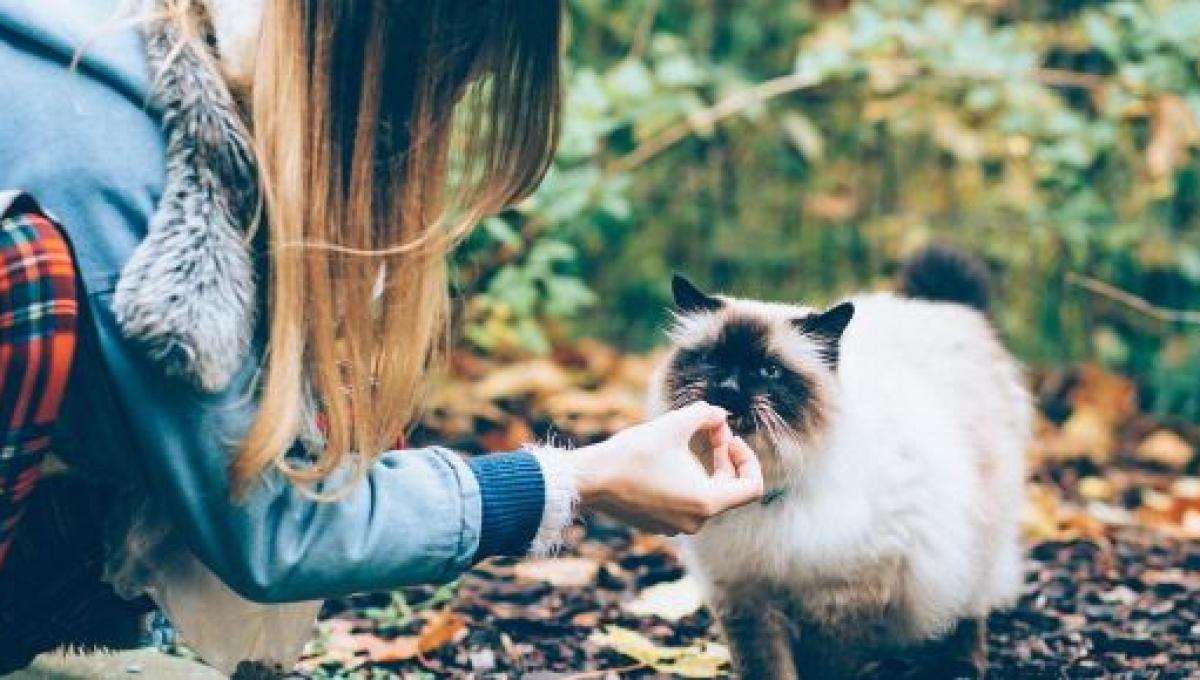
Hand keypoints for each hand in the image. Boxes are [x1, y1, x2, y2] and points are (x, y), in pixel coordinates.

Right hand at [568, 402, 763, 534]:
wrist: (589, 480)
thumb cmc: (632, 454)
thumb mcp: (673, 425)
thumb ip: (705, 415)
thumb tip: (720, 414)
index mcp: (707, 502)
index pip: (752, 487)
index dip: (748, 459)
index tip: (729, 439)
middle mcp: (695, 521)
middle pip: (728, 489)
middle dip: (723, 457)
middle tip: (710, 430)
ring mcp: (676, 527)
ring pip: (705, 495)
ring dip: (703, 467)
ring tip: (684, 441)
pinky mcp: (658, 524)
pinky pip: (684, 502)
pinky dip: (685, 480)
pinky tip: (665, 459)